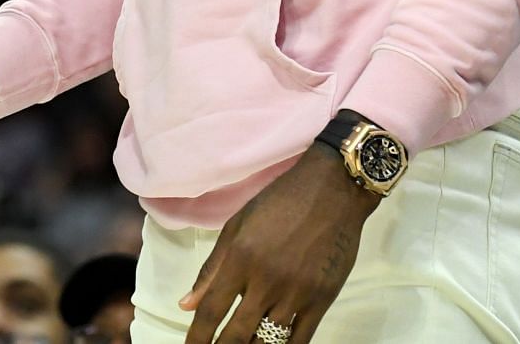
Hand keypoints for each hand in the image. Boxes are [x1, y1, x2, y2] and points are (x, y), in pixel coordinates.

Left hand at [178, 146, 378, 342]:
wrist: (333, 191)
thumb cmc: (279, 202)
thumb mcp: (237, 226)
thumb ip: (212, 268)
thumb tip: (186, 305)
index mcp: (240, 258)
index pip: (212, 310)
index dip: (198, 337)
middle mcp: (266, 280)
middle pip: (237, 333)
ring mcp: (297, 293)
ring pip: (268, 341)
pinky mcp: (322, 299)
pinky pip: (300, 339)